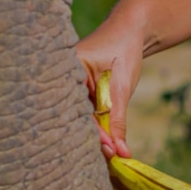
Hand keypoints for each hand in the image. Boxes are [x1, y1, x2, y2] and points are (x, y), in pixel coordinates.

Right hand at [76, 23, 143, 158]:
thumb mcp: (121, 88)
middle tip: (111, 157)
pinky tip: (109, 145)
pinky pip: (84, 116)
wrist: (129, 32)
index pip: (76, 109)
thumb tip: (121, 152)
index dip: (93, 132)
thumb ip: (118, 121)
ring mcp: (68, 88)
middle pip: (73, 119)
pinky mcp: (78, 95)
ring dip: (96, 137)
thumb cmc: (123, 52)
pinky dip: (98, 129)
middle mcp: (61, 81)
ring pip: (80, 120)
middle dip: (92, 139)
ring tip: (112, 155)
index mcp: (65, 71)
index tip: (109, 149)